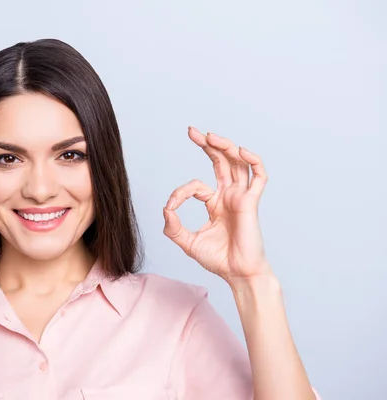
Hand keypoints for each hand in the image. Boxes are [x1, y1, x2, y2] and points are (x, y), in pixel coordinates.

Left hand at [162, 126, 273, 284]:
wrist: (237, 274)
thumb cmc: (218, 259)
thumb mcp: (188, 243)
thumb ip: (174, 228)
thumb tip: (166, 209)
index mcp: (215, 203)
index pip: (196, 186)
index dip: (180, 192)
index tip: (171, 206)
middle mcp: (228, 196)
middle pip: (220, 162)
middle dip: (207, 145)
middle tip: (191, 131)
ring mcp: (241, 197)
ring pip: (237, 164)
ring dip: (225, 147)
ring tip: (210, 136)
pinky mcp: (251, 202)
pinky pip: (259, 177)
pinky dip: (253, 161)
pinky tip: (241, 151)